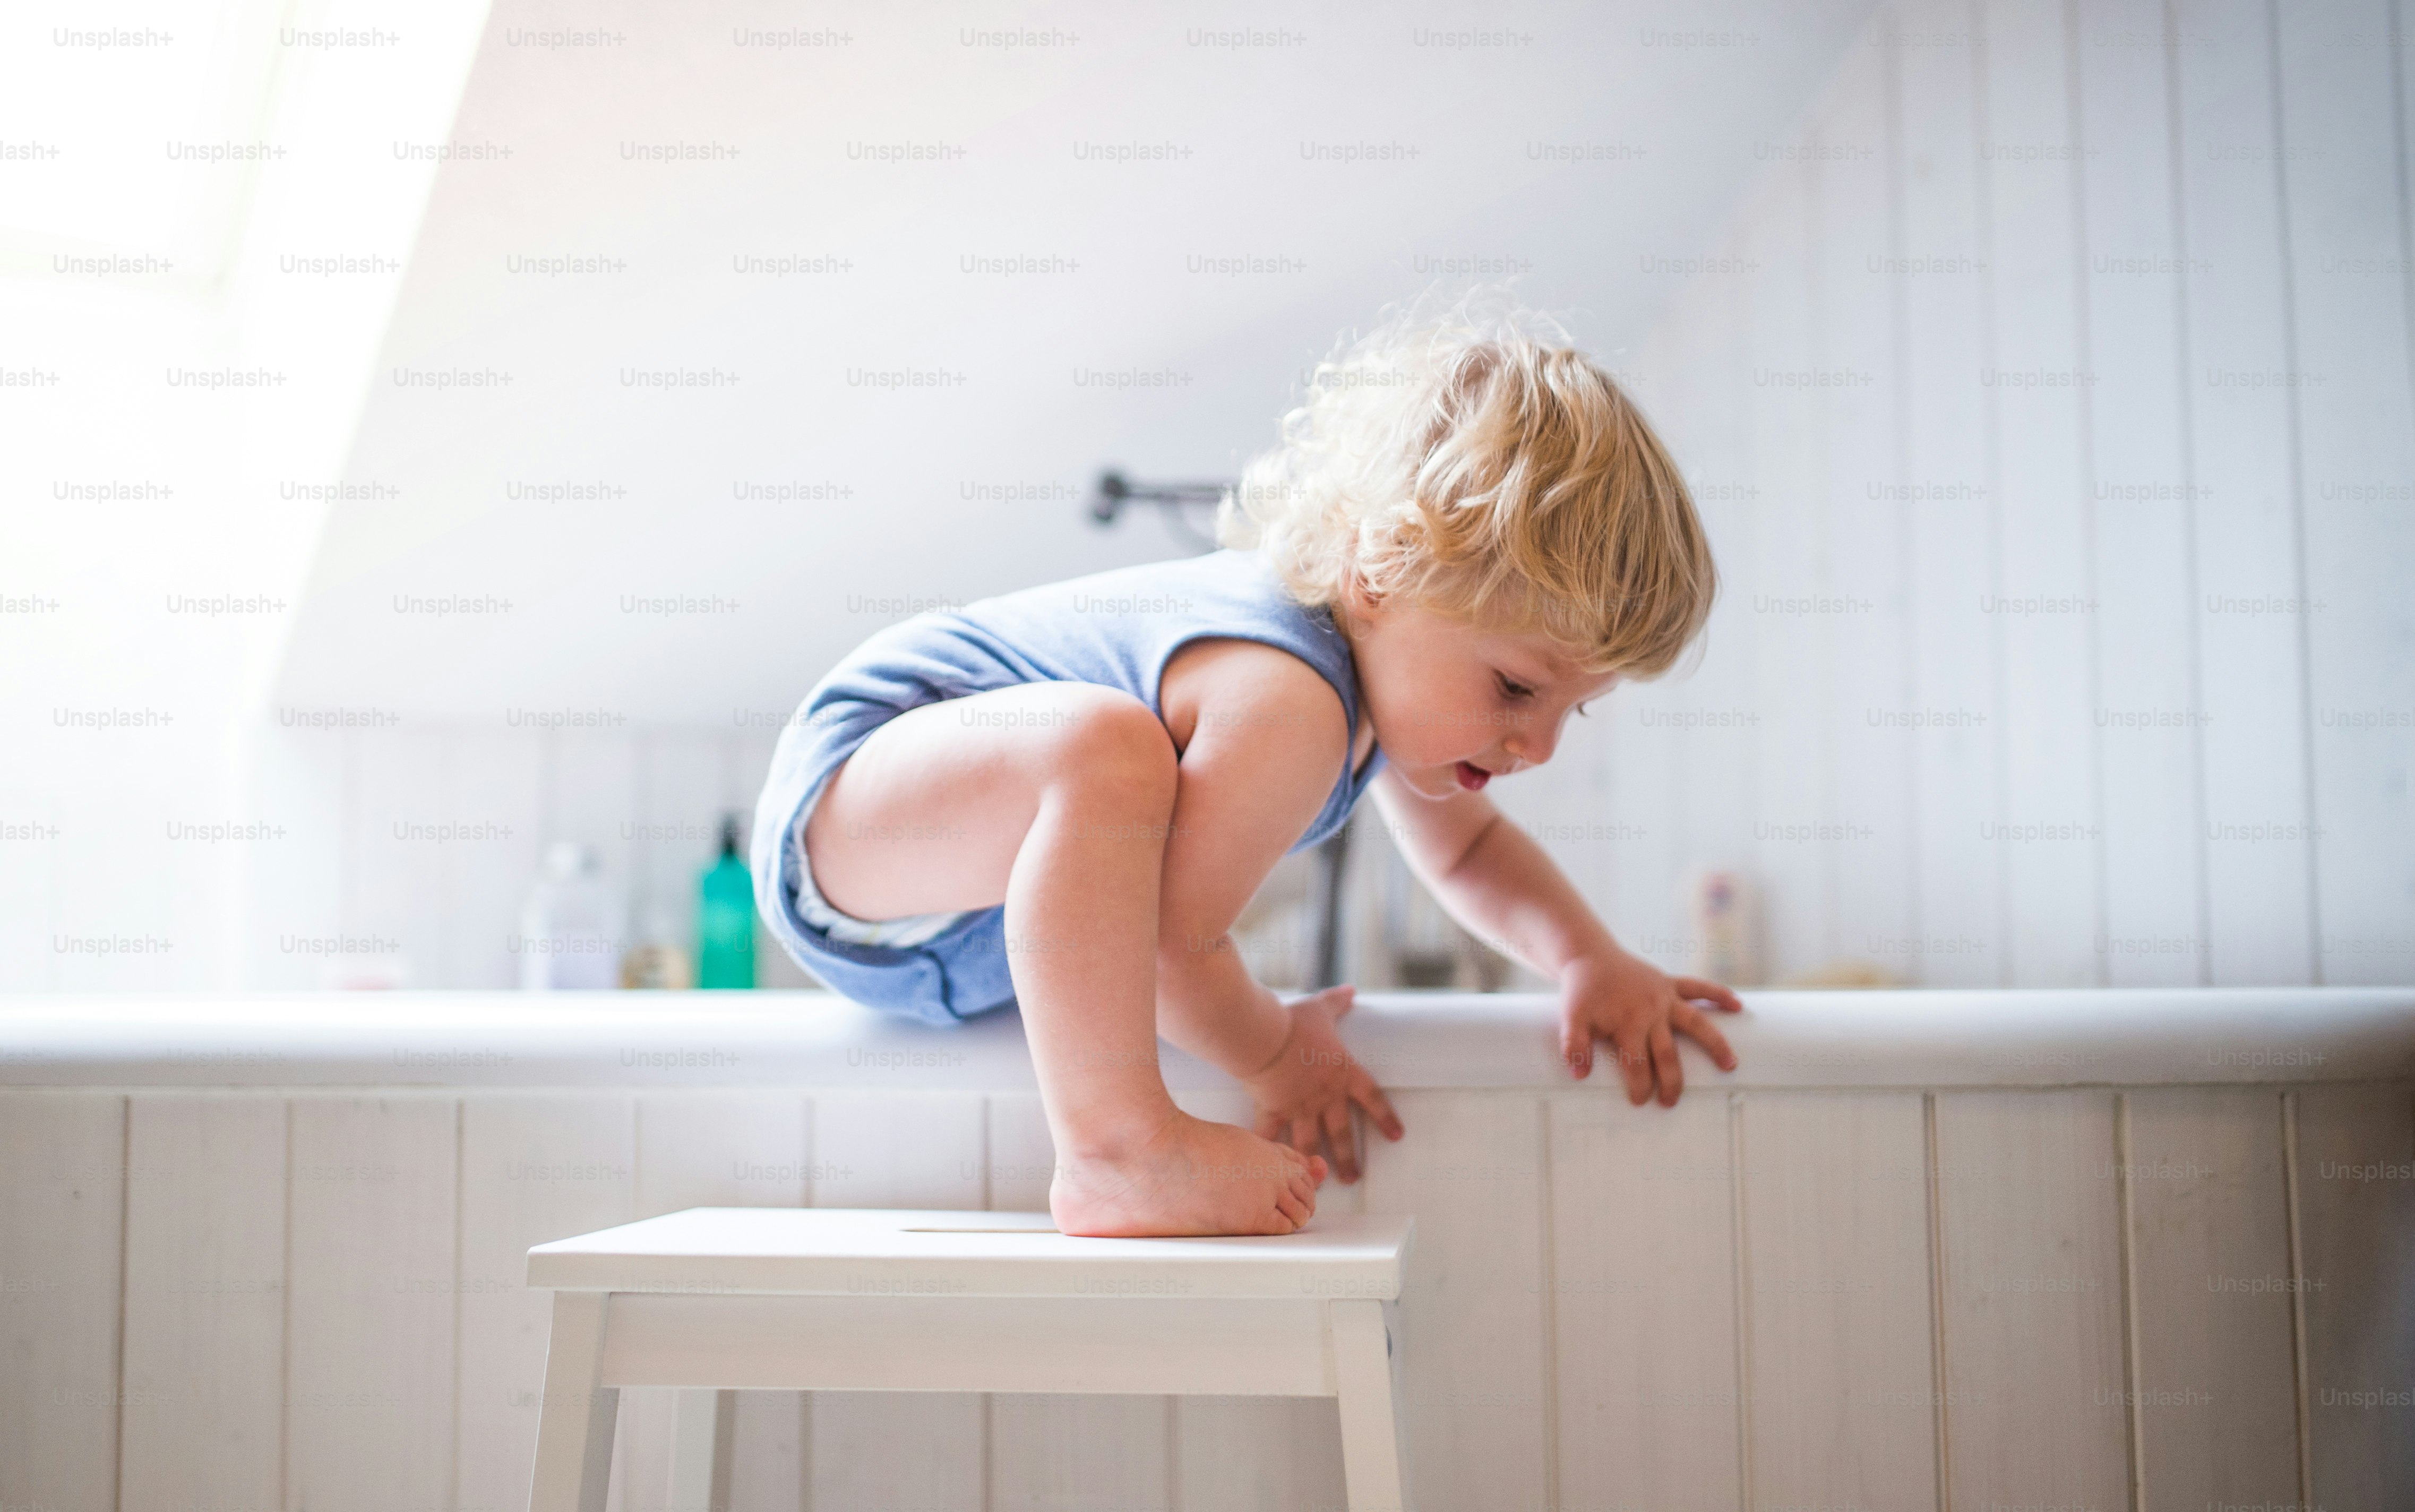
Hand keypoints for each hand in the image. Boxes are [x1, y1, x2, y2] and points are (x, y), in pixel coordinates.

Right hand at [1239, 984, 1404, 1183]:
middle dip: (1349, 1157)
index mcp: (1343, 1073)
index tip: (1396, 1135)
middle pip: (1342, 1131)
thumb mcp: (1320, 1009)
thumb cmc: (1295, 1022)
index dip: (1384, 1117)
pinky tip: (1268, 1170)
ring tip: (1320, 1184)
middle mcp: (1325, 1096)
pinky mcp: (1274, 1111)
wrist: (1266, 1038)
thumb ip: (1337, 1002)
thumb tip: (1352, 990)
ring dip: (1316, 1165)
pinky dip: (1269, 1152)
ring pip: (1312, 1144)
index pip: (1372, 1098)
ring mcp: (1300, 1107)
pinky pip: (1272, 1137)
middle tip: (1353, 1177)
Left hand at [1558, 946, 1741, 1105]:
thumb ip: (1574, 1046)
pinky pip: (1698, 987)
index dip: (1638, 1086)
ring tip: (1730, 1066)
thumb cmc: (1582, 992)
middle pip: (1667, 1052)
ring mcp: (1664, 996)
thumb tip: (1580, 1075)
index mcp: (1628, 1022)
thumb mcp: (1570, 1018)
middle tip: (1670, 1102)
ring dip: (1715, 1044)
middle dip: (1671, 1081)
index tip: (1639, 1103)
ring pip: (1696, 1023)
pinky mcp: (1670, 983)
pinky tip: (1738, 1006)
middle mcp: (1651, 1011)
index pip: (1636, 1063)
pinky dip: (1718, 995)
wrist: (1589, 956)